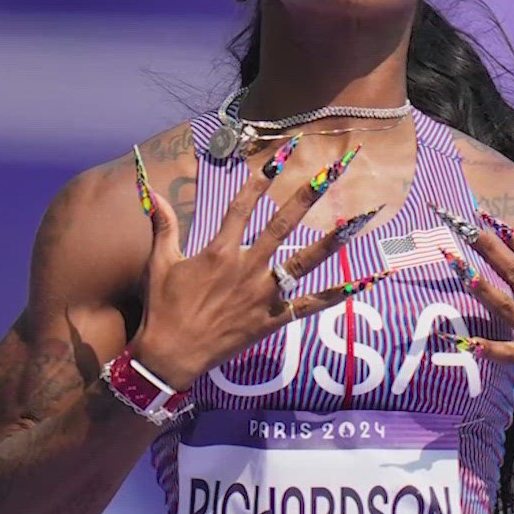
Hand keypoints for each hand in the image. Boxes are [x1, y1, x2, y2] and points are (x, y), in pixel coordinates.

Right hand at [128, 138, 391, 389]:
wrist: (170, 356)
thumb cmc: (163, 308)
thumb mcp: (159, 263)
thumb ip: (162, 225)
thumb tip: (151, 190)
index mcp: (219, 252)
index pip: (243, 206)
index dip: (260, 179)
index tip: (279, 157)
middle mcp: (246, 268)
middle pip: (282, 225)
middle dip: (306, 197)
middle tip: (328, 174)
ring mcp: (262, 295)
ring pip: (303, 262)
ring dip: (331, 240)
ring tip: (356, 221)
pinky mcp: (272, 319)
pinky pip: (309, 306)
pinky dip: (336, 295)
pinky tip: (362, 283)